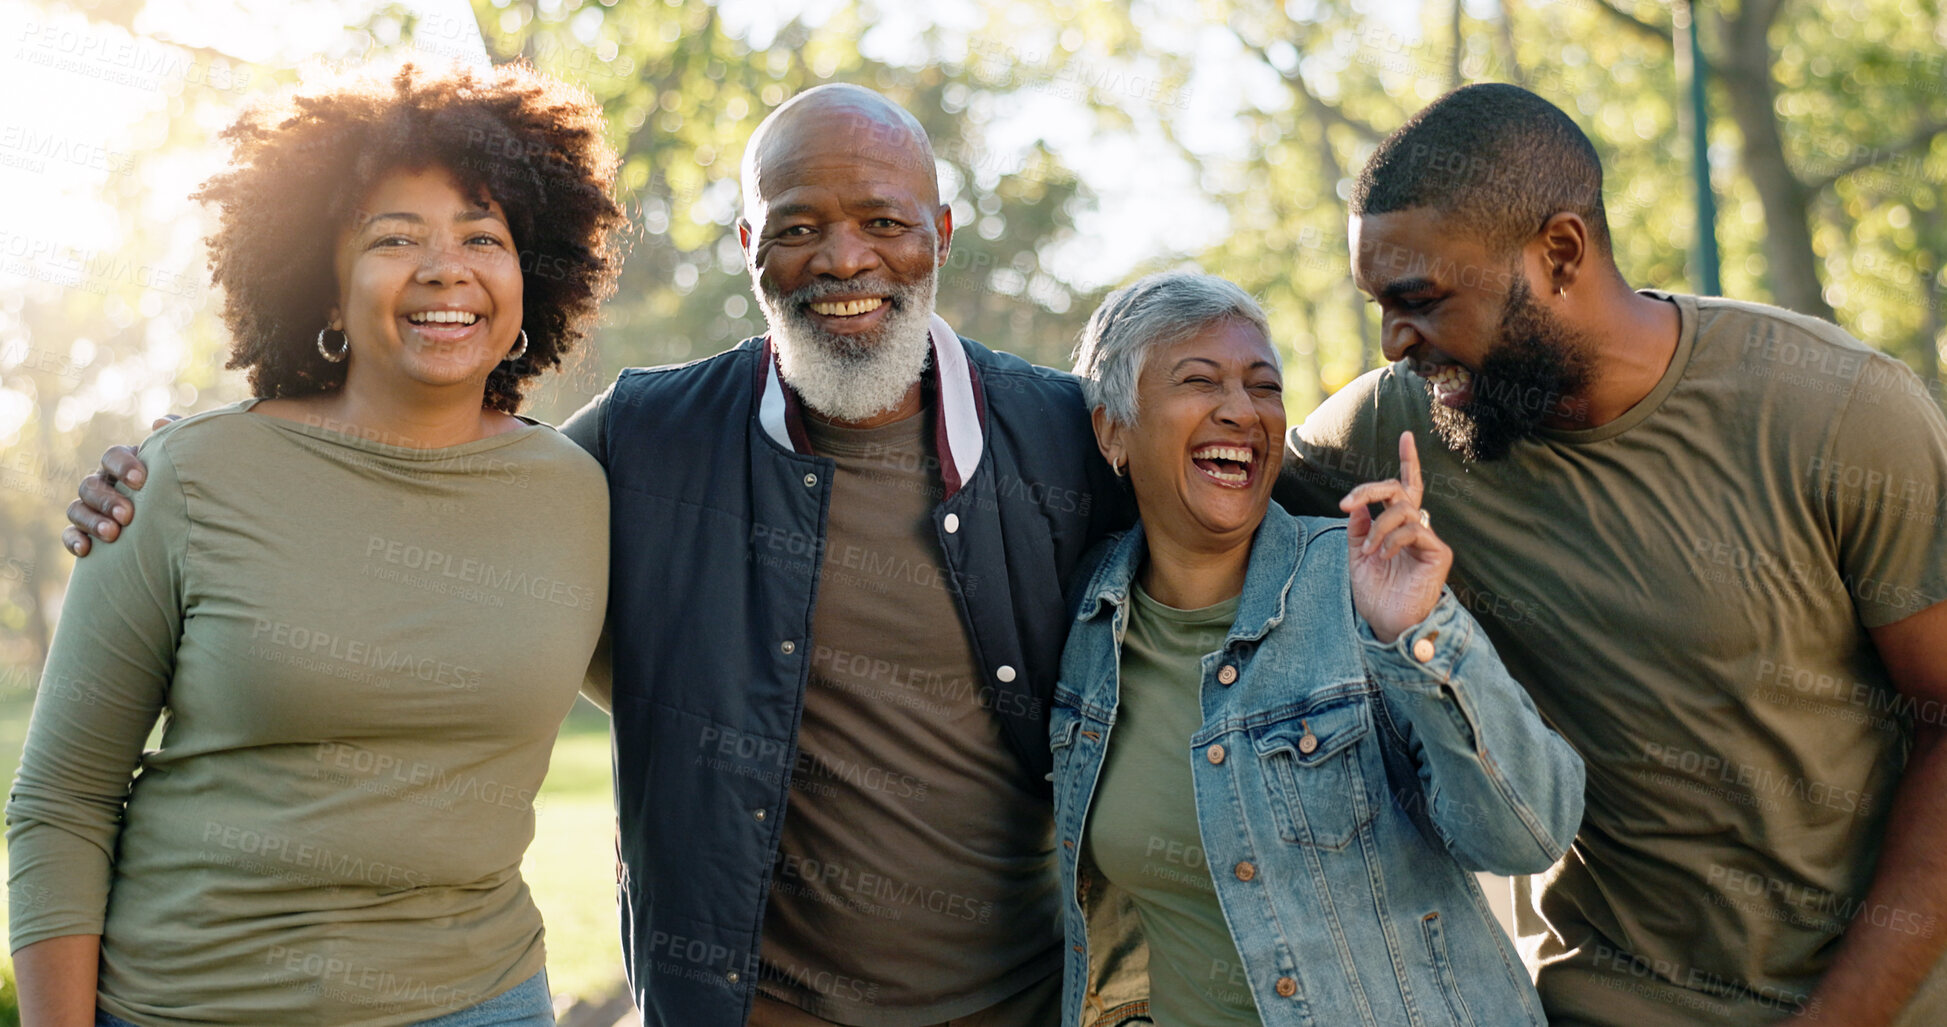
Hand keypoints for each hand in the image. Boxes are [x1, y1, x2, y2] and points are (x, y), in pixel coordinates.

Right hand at [62, 415, 176, 556]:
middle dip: (107, 500)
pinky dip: (74, 540)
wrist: (183, 523)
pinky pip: (70, 533)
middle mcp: (104, 483)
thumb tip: (160, 423)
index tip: (141, 481)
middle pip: (91, 484)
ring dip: (92, 521)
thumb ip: (174, 438)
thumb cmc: (182, 484)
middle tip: (128, 515)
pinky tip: (86, 550)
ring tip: (112, 534)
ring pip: (77, 508)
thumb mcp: (181, 461)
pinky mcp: (85, 531)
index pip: (113, 456)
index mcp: (125, 463)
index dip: (123, 466)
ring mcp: (91, 507)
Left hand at [1339, 431, 1452, 643]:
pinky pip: (1412, 530)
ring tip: (1367, 552)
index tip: (1406, 436)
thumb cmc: (1375, 595)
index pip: (1404, 488)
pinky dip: (1390, 540)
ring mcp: (1428, 539)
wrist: (1388, 625)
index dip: (1408, 462)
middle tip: (1349, 503)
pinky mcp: (1438, 552)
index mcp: (1397, 527)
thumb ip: (1357, 530)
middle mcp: (1416, 528)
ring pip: (1402, 509)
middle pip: (1400, 490)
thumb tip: (1357, 507)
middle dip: (1371, 489)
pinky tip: (1381, 557)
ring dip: (1377, 526)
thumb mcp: (1356, 558)